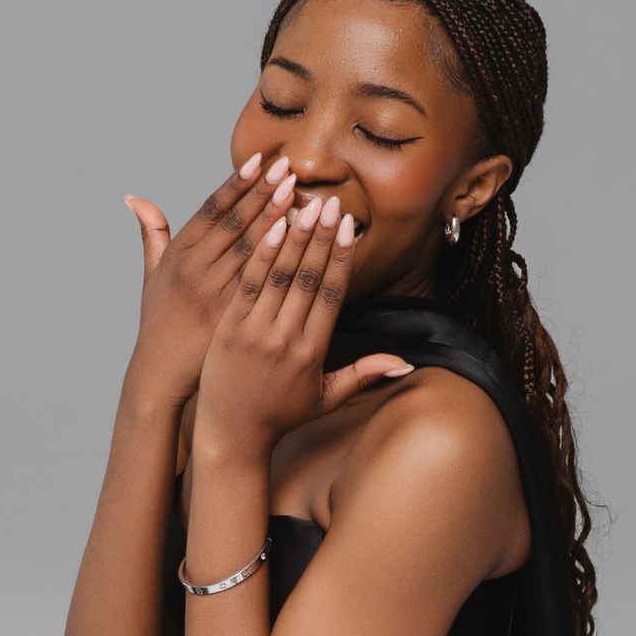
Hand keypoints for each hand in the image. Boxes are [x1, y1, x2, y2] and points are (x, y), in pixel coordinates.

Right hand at [122, 155, 293, 406]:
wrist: (162, 375)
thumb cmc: (160, 323)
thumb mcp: (151, 277)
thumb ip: (152, 235)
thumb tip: (135, 198)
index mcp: (177, 257)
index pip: (211, 211)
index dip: (236, 184)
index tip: (259, 160)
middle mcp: (194, 272)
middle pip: (235, 225)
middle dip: (262, 195)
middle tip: (288, 168)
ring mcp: (213, 295)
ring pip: (251, 250)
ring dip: (277, 220)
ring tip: (300, 195)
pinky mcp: (231, 318)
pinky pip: (262, 281)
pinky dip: (280, 258)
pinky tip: (300, 241)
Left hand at [192, 194, 411, 463]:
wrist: (231, 433)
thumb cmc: (281, 415)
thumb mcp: (327, 399)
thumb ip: (365, 375)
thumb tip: (407, 364)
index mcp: (312, 353)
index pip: (331, 295)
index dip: (341, 258)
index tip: (349, 228)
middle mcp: (284, 339)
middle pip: (307, 279)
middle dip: (320, 238)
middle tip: (330, 203)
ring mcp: (254, 332)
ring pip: (278, 276)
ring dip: (292, 238)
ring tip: (303, 205)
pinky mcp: (228, 328)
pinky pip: (247, 284)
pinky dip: (259, 255)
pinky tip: (269, 227)